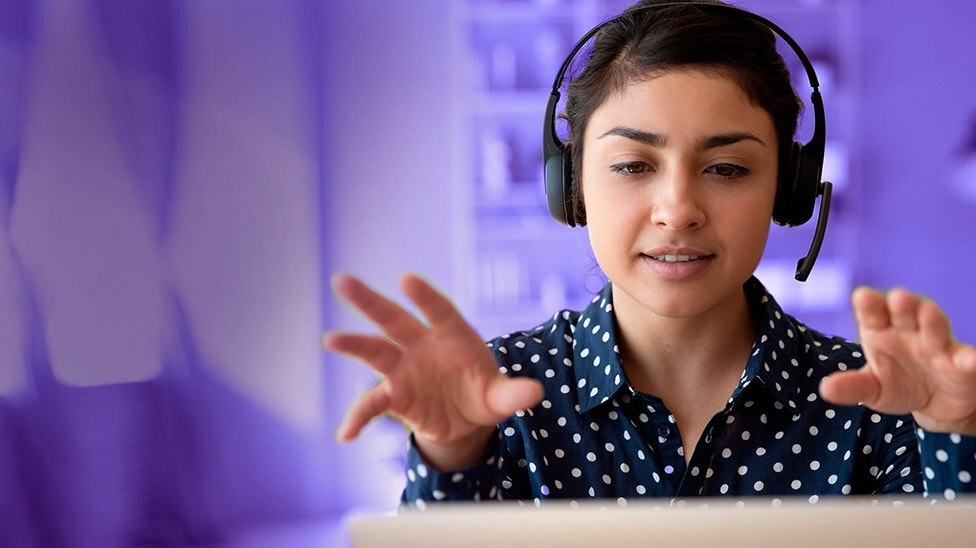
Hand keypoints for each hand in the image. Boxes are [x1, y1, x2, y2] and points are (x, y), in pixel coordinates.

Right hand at [323, 273, 543, 469]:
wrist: (466, 419)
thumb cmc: (485, 394)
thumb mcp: (501, 397)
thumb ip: (513, 393)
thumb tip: (535, 392)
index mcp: (453, 335)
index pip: (439, 310)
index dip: (424, 296)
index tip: (406, 278)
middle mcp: (423, 345)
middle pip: (394, 319)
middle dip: (370, 301)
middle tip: (342, 282)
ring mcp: (404, 369)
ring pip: (375, 352)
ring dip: (353, 345)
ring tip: (330, 339)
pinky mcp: (394, 396)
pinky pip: (372, 405)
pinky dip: (358, 418)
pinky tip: (346, 435)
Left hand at [820, 286, 975, 434]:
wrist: (934, 405)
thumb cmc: (897, 385)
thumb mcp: (871, 389)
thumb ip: (851, 387)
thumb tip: (824, 389)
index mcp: (881, 331)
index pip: (873, 312)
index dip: (869, 303)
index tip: (863, 296)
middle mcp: (909, 331)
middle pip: (905, 312)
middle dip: (902, 304)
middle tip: (897, 297)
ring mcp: (937, 345)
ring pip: (936, 327)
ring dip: (932, 319)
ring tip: (927, 312)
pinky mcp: (962, 363)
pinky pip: (966, 358)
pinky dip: (969, 358)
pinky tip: (970, 359)